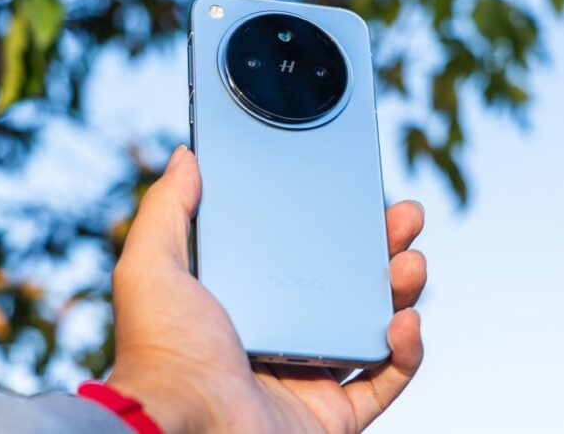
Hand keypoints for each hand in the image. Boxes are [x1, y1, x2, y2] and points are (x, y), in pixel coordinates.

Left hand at [106, 145, 426, 432]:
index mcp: (249, 297)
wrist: (182, 427)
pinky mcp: (332, 415)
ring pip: (374, 327)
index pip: (305, 250)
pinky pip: (385, 381)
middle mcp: (283, 333)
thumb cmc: (163, 351)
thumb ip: (168, 207)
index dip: (338, 221)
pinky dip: (407, 353)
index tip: (361, 193)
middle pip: (349, 284)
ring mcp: (310, 375)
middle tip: (405, 217)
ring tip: (410, 263)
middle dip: (384, 247)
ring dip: (401, 291)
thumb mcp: (153, 265)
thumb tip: (185, 157)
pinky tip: (405, 323)